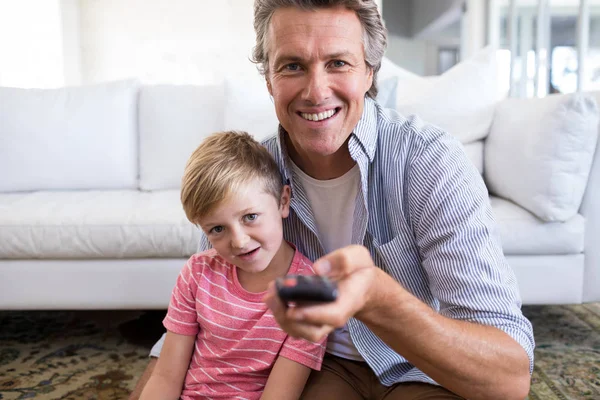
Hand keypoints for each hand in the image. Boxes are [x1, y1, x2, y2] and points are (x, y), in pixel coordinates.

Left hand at [264, 245, 379, 341]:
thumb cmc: (358, 271)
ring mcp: (321, 322)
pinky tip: (272, 296)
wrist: (360, 285)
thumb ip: (344, 259)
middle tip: (274, 296)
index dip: (314, 315)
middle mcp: (334, 317)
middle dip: (289, 318)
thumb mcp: (359, 257)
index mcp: (349, 301)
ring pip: (300, 332)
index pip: (334, 315)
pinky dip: (280, 314)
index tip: (294, 309)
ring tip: (270, 294)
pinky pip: (294, 326)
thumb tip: (318, 269)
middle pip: (312, 331)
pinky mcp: (310, 320)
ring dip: (281, 316)